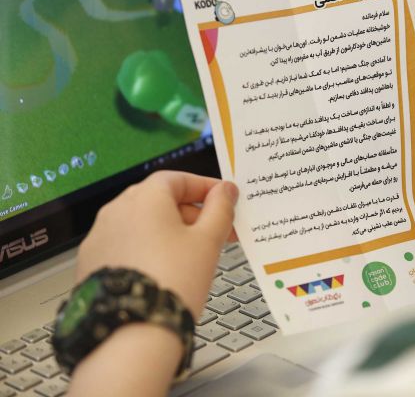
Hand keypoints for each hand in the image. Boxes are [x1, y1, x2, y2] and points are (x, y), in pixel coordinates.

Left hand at [76, 171, 238, 316]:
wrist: (132, 332)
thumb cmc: (171, 282)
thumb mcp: (208, 241)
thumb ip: (220, 209)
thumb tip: (225, 191)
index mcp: (144, 198)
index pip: (177, 179)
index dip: (204, 187)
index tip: (223, 199)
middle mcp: (115, 211)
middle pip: (159, 200)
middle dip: (190, 213)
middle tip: (216, 231)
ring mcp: (99, 237)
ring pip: (141, 224)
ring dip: (168, 232)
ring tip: (192, 255)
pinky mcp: (92, 263)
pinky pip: (125, 246)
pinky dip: (147, 250)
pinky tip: (165, 270)